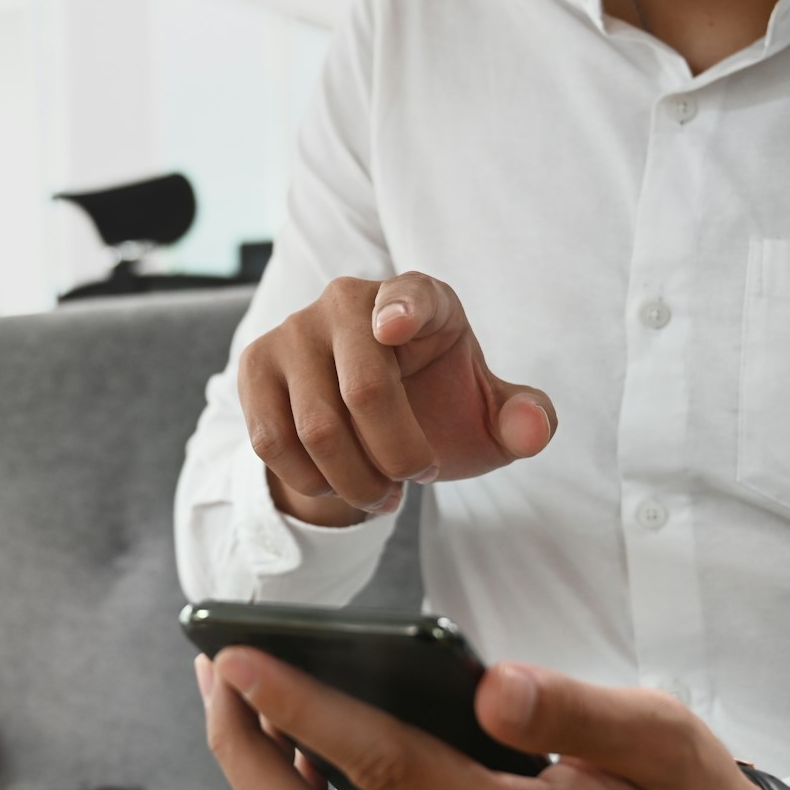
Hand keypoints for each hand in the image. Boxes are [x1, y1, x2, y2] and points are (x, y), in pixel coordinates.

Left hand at [198, 649, 789, 789]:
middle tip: (215, 676)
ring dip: (261, 781)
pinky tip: (293, 748)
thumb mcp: (659, 738)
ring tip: (235, 702)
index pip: (381, 768)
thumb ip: (574, 710)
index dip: (301, 708)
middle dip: (244, 754)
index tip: (240, 658)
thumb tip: (492, 683)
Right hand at [238, 272, 557, 524]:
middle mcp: (350, 300)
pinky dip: (310, 480)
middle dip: (397, 458)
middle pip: (366, 391)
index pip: (411, 295)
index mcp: (420, 298)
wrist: (365, 422)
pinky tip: (335, 482)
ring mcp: (296, 328)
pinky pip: (273, 440)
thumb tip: (532, 431)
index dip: (403, 309)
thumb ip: (524, 420)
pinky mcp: (257, 363)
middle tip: (415, 482)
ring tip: (381, 493)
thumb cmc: (438, 406)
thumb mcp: (488, 418)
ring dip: (355, 482)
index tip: (396, 328)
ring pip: (317, 428)